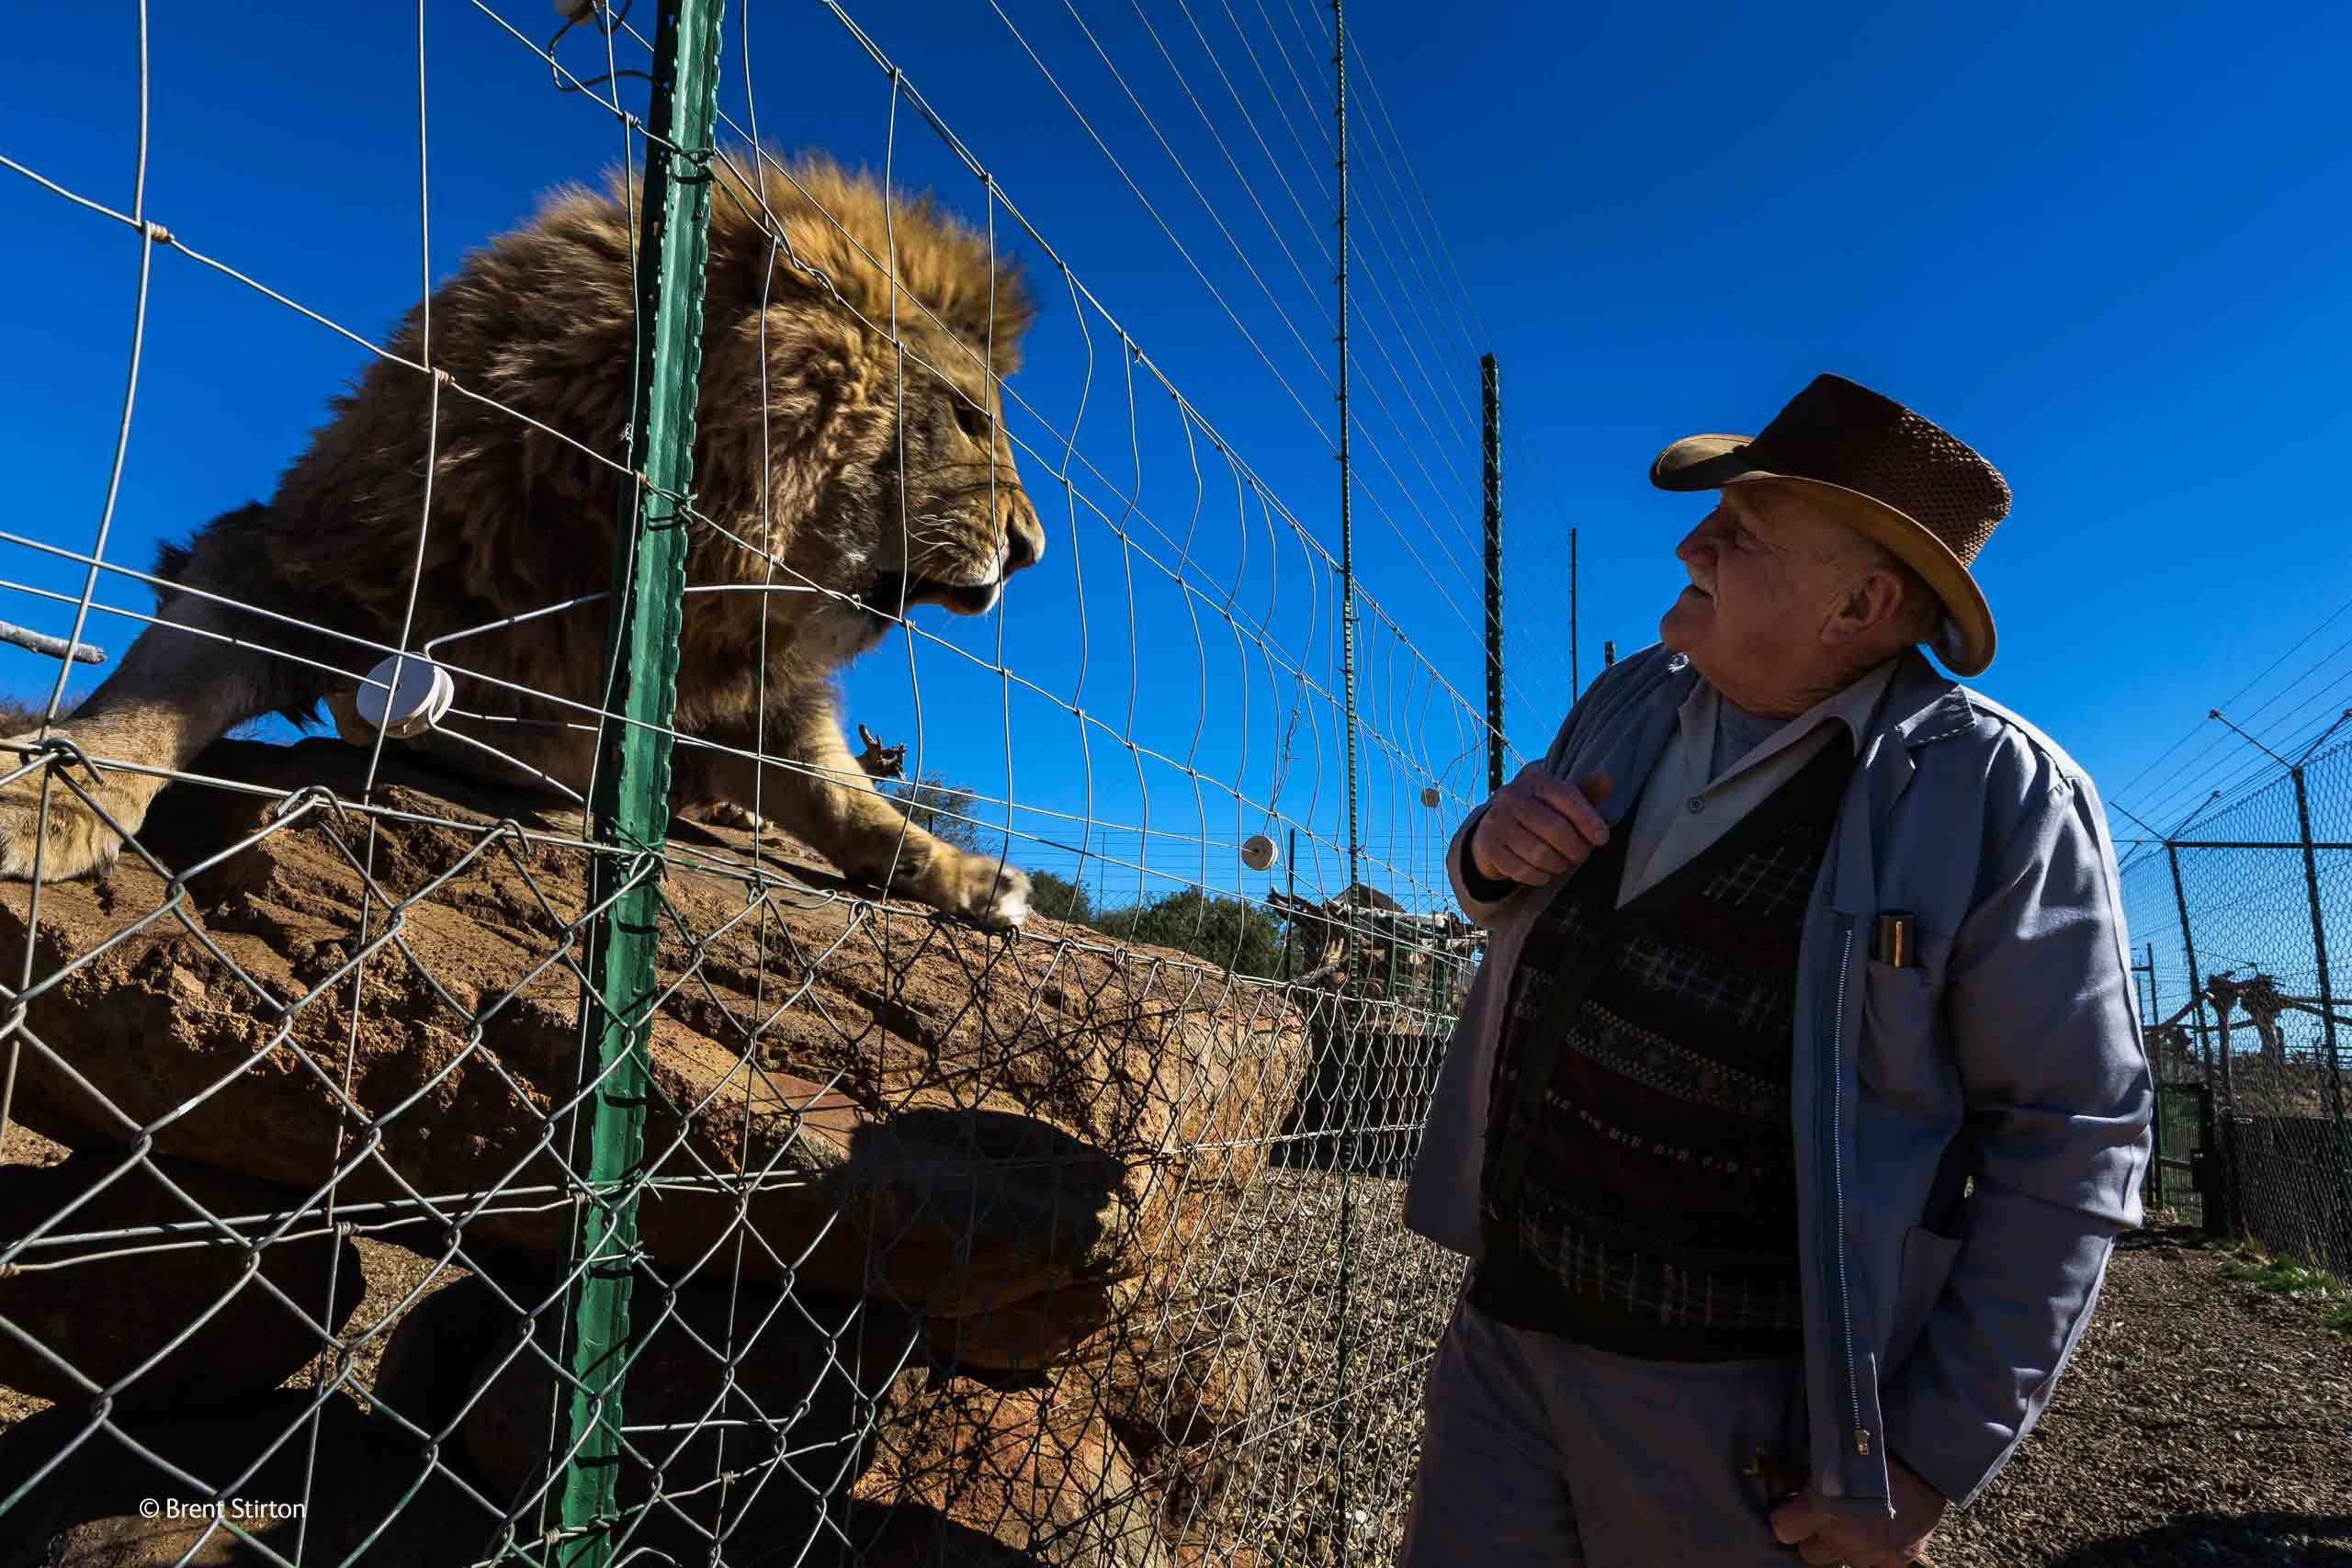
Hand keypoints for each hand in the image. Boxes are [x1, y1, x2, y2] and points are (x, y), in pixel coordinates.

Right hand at [1468, 765, 1613, 886]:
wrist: (1495, 828)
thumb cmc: (1540, 813)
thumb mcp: (1562, 800)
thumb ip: (1586, 792)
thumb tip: (1608, 779)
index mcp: (1535, 781)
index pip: (1567, 798)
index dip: (1588, 820)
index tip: (1602, 838)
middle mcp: (1511, 797)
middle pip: (1555, 828)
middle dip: (1575, 848)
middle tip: (1581, 856)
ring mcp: (1497, 822)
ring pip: (1539, 853)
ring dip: (1559, 865)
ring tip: (1564, 864)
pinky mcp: (1489, 846)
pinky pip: (1521, 870)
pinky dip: (1540, 876)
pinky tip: (1546, 873)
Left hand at [1768, 1457, 1945, 1566]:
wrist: (1919, 1455)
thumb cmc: (1866, 1446)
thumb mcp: (1823, 1455)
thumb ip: (1801, 1477)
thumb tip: (1782, 1486)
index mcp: (1819, 1510)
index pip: (1783, 1529)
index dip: (1786, 1518)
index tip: (1791, 1511)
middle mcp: (1841, 1538)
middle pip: (1811, 1554)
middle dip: (1814, 1537)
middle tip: (1825, 1520)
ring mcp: (1870, 1552)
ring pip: (1843, 1562)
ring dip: (1845, 1548)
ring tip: (1856, 1525)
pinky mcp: (1897, 1559)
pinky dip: (1874, 1558)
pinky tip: (1878, 1539)